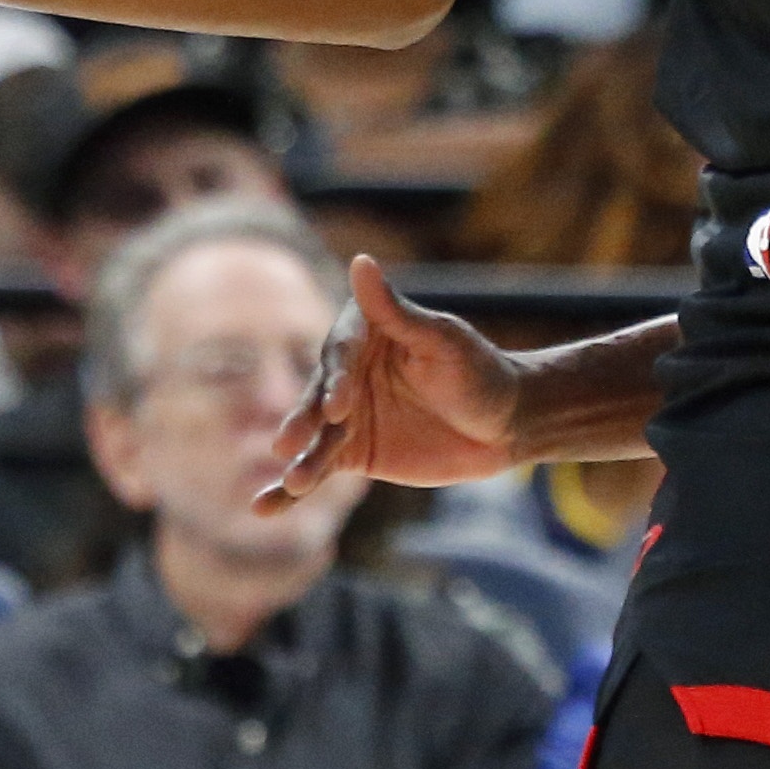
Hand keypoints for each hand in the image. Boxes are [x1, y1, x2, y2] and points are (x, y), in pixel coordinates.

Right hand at [263, 255, 525, 510]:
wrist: (505, 425)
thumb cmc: (478, 372)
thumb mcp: (442, 342)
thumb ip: (395, 312)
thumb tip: (361, 260)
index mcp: (365, 332)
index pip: (340, 353)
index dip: (338, 379)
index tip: (338, 406)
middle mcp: (347, 372)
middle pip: (317, 396)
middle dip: (305, 421)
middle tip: (291, 443)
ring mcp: (345, 415)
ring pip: (315, 438)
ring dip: (302, 461)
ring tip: (295, 482)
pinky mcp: (351, 452)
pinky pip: (317, 469)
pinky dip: (289, 490)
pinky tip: (264, 508)